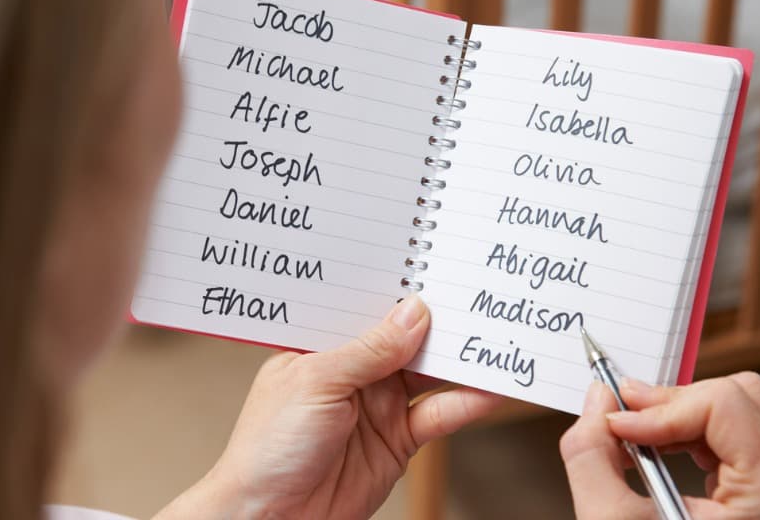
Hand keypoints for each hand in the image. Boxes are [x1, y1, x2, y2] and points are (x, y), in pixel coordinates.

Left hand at [155, 296, 502, 519]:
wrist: (271, 518)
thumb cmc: (267, 447)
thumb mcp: (316, 382)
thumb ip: (369, 349)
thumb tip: (413, 314)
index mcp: (324, 346)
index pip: (369, 308)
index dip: (400, 289)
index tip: (436, 265)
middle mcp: (354, 371)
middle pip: (406, 338)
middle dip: (440, 320)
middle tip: (477, 298)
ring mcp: (379, 405)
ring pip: (429, 373)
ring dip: (459, 359)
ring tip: (493, 338)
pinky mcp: (399, 440)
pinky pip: (439, 414)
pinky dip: (467, 403)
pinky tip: (489, 389)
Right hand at [559, 372, 759, 518]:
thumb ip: (591, 455)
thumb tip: (597, 401)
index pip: (723, 406)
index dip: (661, 407)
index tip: (616, 425)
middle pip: (739, 396)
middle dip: (671, 403)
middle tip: (621, 419)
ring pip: (739, 410)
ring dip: (678, 415)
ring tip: (636, 437)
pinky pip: (735, 437)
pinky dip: (689, 434)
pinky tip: (657, 453)